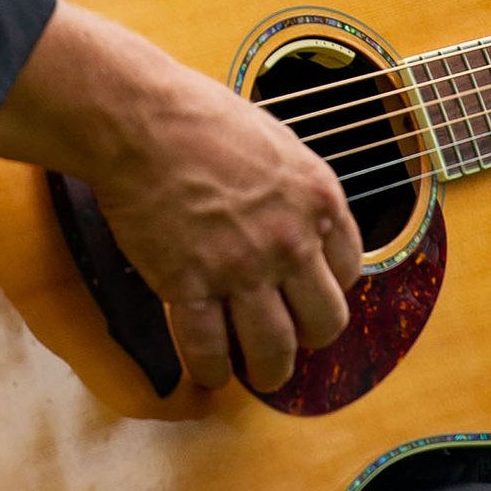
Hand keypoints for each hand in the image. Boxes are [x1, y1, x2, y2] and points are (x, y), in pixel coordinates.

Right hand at [0, 0, 363, 390]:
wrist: (141, 119)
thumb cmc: (199, 117)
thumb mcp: (276, 141)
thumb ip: (295, 188)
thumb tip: (298, 215)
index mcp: (318, 200)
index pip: (350, 270)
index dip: (327, 287)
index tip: (307, 292)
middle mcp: (291, 241)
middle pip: (325, 322)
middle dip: (309, 337)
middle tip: (289, 336)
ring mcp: (241, 268)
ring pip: (275, 351)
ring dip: (268, 371)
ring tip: (256, 372)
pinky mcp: (189, 286)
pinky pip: (209, 351)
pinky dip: (211, 371)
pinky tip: (209, 372)